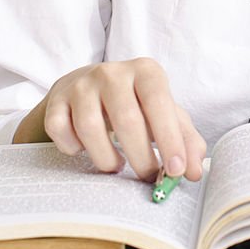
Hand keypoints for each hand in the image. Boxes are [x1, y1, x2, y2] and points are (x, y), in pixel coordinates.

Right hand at [41, 58, 206, 182]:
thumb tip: (193, 171)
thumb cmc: (134, 105)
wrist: (86, 88)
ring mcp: (81, 84)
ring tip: (117, 165)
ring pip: (90, 128)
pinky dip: (73, 148)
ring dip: (106, 158)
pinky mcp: (56, 100)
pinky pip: (60, 130)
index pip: (159, 102)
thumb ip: (184, 139)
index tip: (176, 170)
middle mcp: (112, 72)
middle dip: (141, 157)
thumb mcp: (163, 114)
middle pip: (126, 120)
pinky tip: (84, 150)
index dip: (169, 138)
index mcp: (145, 71)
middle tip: (148, 177)